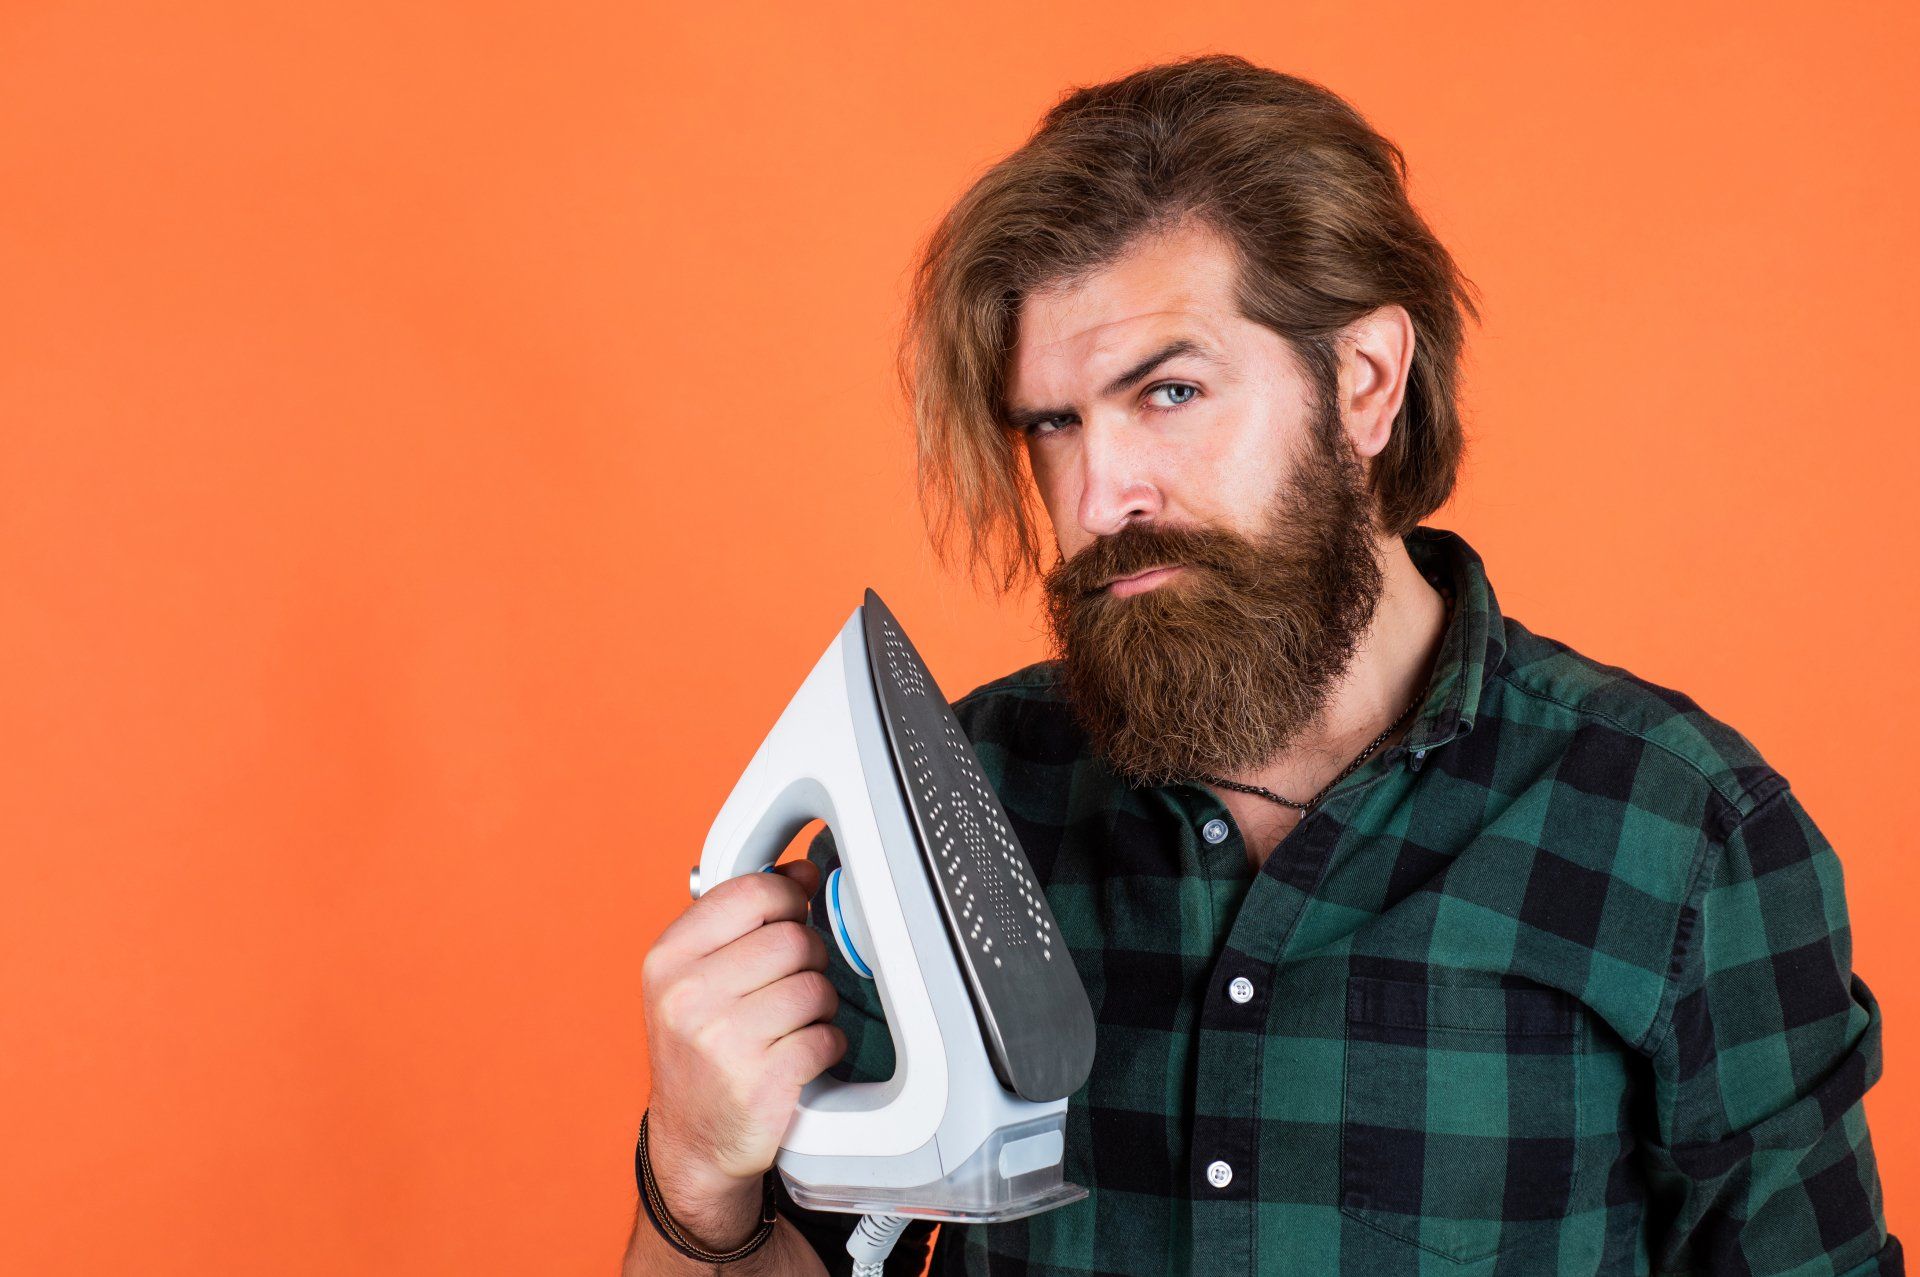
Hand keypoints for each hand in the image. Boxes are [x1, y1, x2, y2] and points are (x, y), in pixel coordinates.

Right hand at [641, 860, 846, 1203]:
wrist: (694, 1139)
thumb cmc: (700, 1048)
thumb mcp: (698, 975)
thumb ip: (746, 917)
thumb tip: (803, 870)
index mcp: (669, 959)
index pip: (752, 891)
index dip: (787, 897)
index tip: (792, 913)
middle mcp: (687, 997)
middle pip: (793, 939)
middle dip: (808, 958)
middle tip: (794, 980)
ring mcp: (721, 1042)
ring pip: (815, 988)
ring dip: (819, 1005)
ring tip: (795, 1021)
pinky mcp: (760, 1083)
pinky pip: (826, 1038)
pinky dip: (826, 1044)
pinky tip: (802, 1053)